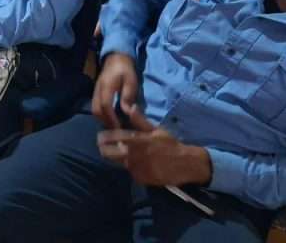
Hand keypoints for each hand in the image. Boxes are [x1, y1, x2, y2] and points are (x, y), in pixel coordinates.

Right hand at [92, 53, 139, 128]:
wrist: (115, 57)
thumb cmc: (125, 69)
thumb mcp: (131, 81)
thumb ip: (128, 96)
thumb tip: (126, 112)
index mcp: (106, 87)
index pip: (105, 106)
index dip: (111, 118)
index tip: (119, 128)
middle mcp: (98, 90)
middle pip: (96, 110)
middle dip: (105, 122)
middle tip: (116, 130)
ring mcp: (95, 91)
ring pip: (94, 109)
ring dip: (103, 119)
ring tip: (114, 126)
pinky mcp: (96, 92)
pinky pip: (95, 106)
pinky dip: (102, 114)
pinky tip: (110, 118)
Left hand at [97, 106, 211, 186]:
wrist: (185, 164)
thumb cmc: (170, 144)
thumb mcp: (156, 130)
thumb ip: (140, 121)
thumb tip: (130, 107)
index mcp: (137, 140)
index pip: (113, 138)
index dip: (103, 137)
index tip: (100, 137)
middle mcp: (134, 155)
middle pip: (109, 154)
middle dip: (105, 150)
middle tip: (104, 147)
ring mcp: (137, 168)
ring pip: (120, 163)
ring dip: (119, 159)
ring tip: (123, 154)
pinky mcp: (141, 179)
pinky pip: (131, 172)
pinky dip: (131, 168)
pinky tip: (137, 164)